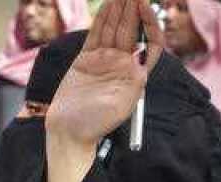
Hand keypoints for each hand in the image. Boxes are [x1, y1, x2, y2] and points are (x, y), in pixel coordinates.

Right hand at [45, 0, 162, 150]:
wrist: (69, 130)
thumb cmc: (96, 123)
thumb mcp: (120, 106)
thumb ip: (132, 83)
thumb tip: (139, 62)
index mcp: (135, 74)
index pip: (150, 44)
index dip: (150, 24)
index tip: (144, 8)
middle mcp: (121, 64)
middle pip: (131, 31)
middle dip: (133, 9)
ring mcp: (104, 60)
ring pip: (114, 28)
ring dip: (119, 9)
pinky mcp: (86, 59)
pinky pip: (96, 34)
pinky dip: (102, 18)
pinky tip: (108, 4)